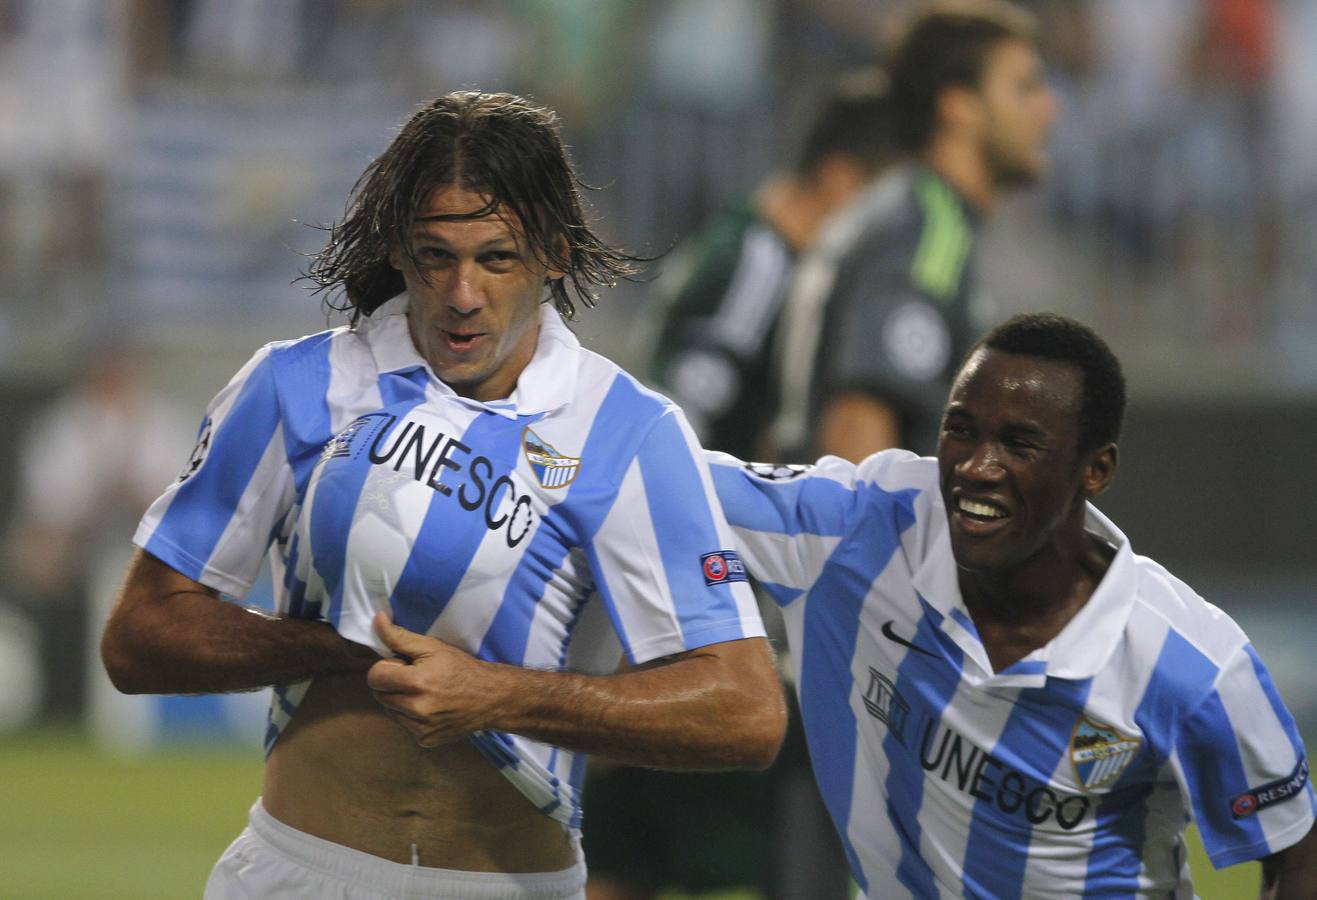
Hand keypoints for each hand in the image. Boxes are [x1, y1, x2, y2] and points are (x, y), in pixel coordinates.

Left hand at [365, 612, 493, 746]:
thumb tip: (377, 619)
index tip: (403, 665)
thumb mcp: (433, 647)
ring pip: (390, 711)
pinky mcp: (424, 740)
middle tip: (416, 678)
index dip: (386, 668)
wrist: (491, 698)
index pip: (374, 677)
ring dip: (400, 701)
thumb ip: (400, 636)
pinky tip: (431, 707)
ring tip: (425, 692)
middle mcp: (416, 709)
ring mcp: (420, 728)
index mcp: (416, 683)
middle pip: (379, 695)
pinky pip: (404, 725)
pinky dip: (412, 716)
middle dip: (392, 684)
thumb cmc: (461, 668)